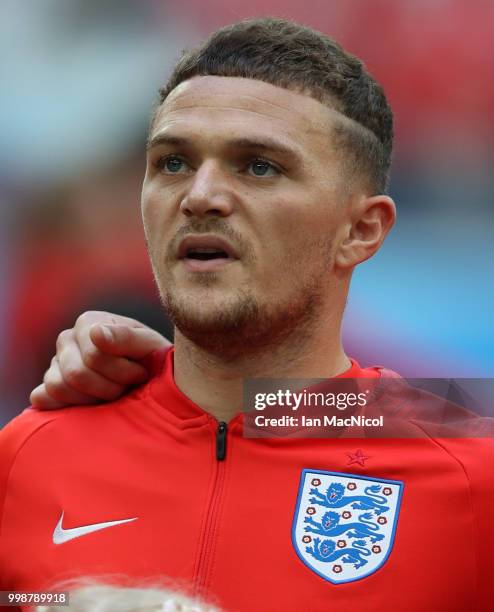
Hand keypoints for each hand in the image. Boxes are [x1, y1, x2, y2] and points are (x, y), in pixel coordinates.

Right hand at [30, 311, 170, 408]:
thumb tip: (96, 332)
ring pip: (59, 388)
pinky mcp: (49, 386)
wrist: (151, 378)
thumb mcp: (150, 345)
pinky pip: (43, 398)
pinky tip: (91, 404)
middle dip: (110, 388)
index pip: (94, 357)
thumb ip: (126, 337)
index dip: (122, 372)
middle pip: (76, 375)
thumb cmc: (153, 358)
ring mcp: (55, 362)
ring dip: (93, 399)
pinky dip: (66, 405)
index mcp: (89, 323)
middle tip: (129, 386)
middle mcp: (67, 339)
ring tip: (115, 393)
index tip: (141, 373)